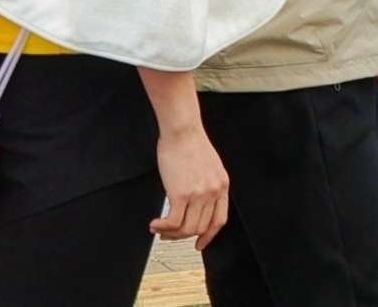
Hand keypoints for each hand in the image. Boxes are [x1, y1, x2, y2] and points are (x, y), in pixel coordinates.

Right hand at [151, 119, 228, 245]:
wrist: (183, 131)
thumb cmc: (191, 145)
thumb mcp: (210, 167)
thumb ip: (207, 185)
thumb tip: (196, 204)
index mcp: (223, 186)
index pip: (219, 220)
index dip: (208, 236)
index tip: (199, 245)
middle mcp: (214, 192)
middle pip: (200, 228)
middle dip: (182, 236)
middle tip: (168, 235)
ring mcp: (199, 194)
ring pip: (186, 229)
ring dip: (170, 234)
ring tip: (159, 229)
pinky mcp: (181, 194)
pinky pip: (173, 223)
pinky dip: (162, 228)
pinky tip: (154, 224)